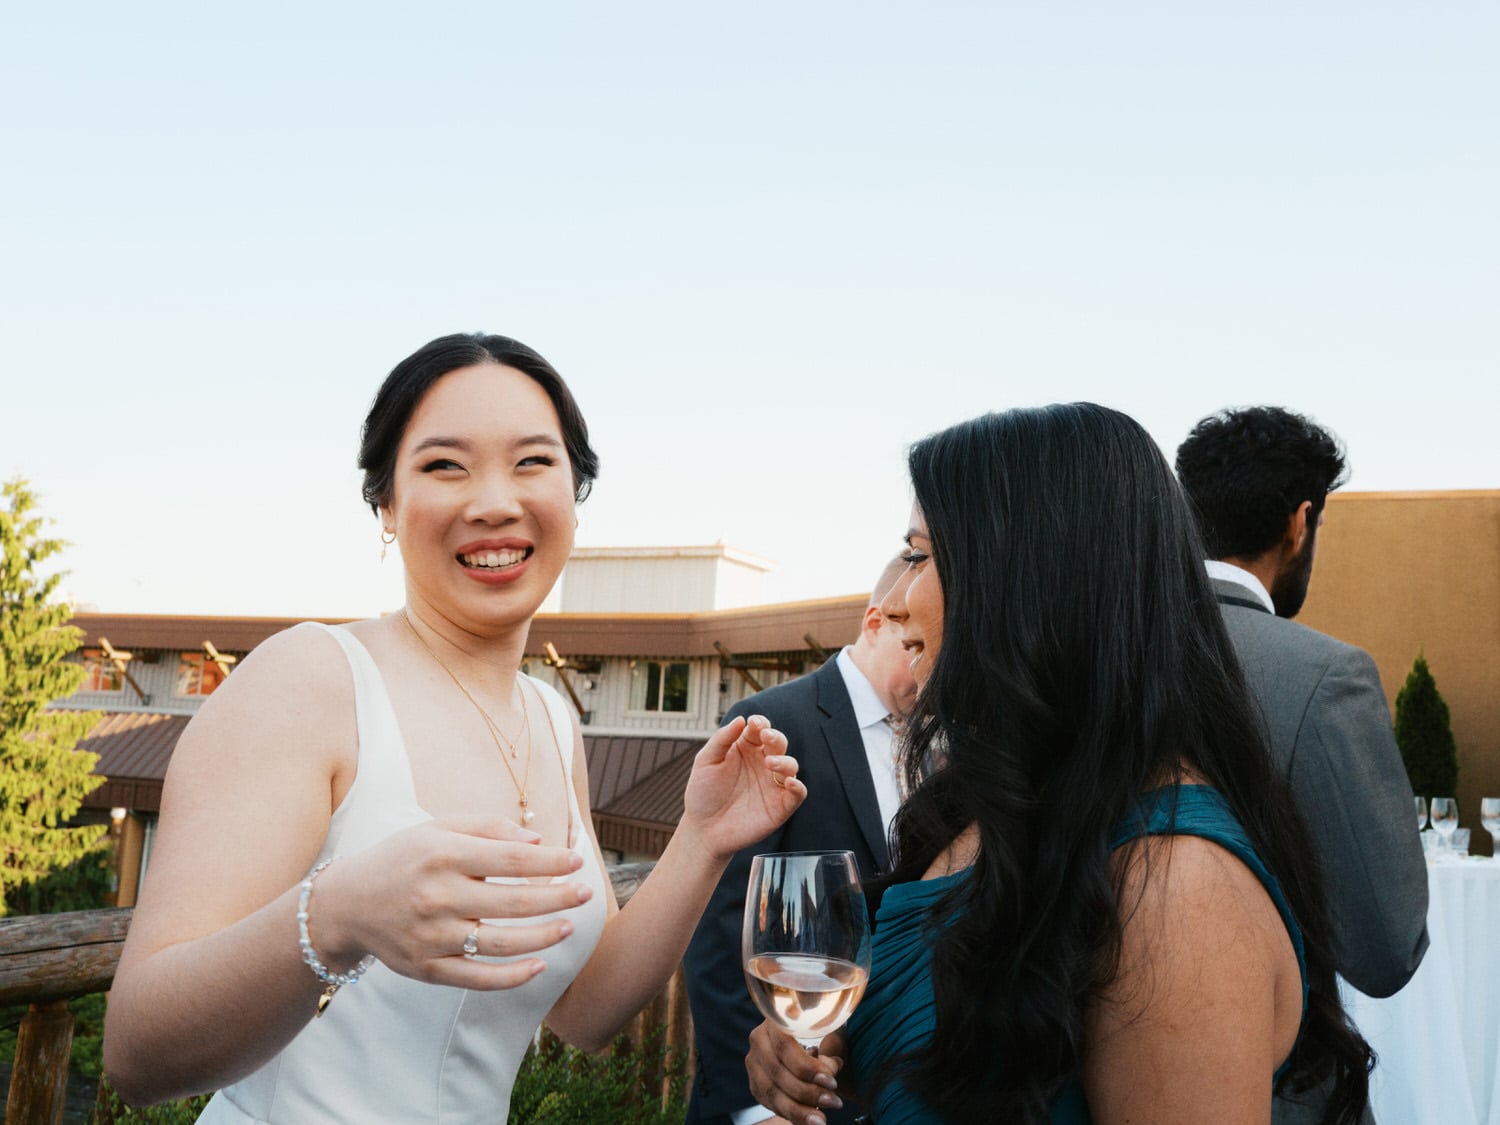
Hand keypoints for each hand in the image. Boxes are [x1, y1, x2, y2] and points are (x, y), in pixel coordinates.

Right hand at [310, 815, 591, 989]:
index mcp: (441, 854)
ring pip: (501, 942)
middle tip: (586, 893)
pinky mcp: (425, 968)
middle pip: (513, 902)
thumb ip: (488, 828)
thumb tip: (538, 841)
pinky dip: (511, 976)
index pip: (511, 859)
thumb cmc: (402, 859)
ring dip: (543, 936)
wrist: (345, 904)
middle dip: (558, 898)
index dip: (551, 863)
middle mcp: (436, 895)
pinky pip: (476, 977)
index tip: (577, 862)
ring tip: (568, 927)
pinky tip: (538, 965)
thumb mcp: (437, 829)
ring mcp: (430, 936)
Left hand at [680, 715, 804, 859]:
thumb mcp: (706, 762)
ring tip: (770, 764)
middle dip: (776, 737)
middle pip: (779, 744)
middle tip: (766, 737)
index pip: (760, 730)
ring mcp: (772, 785)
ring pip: (791, 766)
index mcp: (745, 750)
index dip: (761, 723)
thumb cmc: (702, 794)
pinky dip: (798, 787)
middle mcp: (762, 764)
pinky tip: (789, 783)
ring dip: (784, 761)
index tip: (755, 723)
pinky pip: (797, 794)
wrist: (703, 830)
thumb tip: (741, 719)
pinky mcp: (780, 806)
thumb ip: (721, 739)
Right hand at [746, 1022, 846, 1124]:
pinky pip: (770, 1104)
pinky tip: (808, 1120)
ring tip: (821, 1120)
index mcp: (775, 1018)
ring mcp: (754, 1062)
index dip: (807, 1068)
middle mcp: (759, 1039)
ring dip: (798, 1110)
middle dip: (807, 1093)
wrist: (811, 1039)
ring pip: (771, 1093)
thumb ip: (832, 1046)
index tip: (831, 1082)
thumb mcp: (833, 1029)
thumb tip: (828, 1069)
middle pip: (777, 1073)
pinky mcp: (755, 1083)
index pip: (784, 1046)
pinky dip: (790, 1114)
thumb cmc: (825, 1030)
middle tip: (834, 1103)